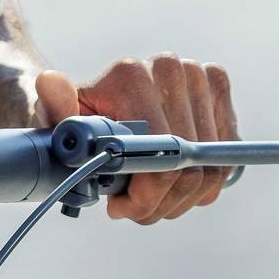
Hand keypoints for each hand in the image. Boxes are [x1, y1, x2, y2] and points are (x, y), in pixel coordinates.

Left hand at [34, 55, 238, 223]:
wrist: (101, 94)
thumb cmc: (76, 116)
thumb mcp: (58, 120)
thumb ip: (55, 108)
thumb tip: (51, 83)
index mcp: (132, 73)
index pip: (160, 154)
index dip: (145, 195)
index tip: (120, 208)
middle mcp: (171, 67)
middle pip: (188, 166)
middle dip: (161, 203)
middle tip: (134, 210)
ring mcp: (200, 76)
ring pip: (212, 168)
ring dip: (183, 199)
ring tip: (152, 200)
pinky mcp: (218, 89)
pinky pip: (227, 157)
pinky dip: (205, 183)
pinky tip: (176, 184)